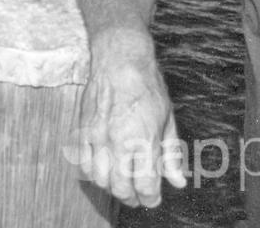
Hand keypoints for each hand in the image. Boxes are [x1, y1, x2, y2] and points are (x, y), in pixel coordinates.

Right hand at [71, 30, 186, 207]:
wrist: (119, 60)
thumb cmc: (147, 86)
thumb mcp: (167, 119)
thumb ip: (170, 154)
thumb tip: (178, 182)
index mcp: (143, 140)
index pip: (146, 185)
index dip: (151, 199)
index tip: (154, 199)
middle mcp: (118, 142)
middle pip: (120, 187)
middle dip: (132, 198)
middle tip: (138, 197)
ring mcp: (97, 136)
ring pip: (99, 179)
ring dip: (111, 187)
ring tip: (121, 184)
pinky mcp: (82, 130)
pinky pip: (82, 162)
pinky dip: (92, 172)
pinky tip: (103, 169)